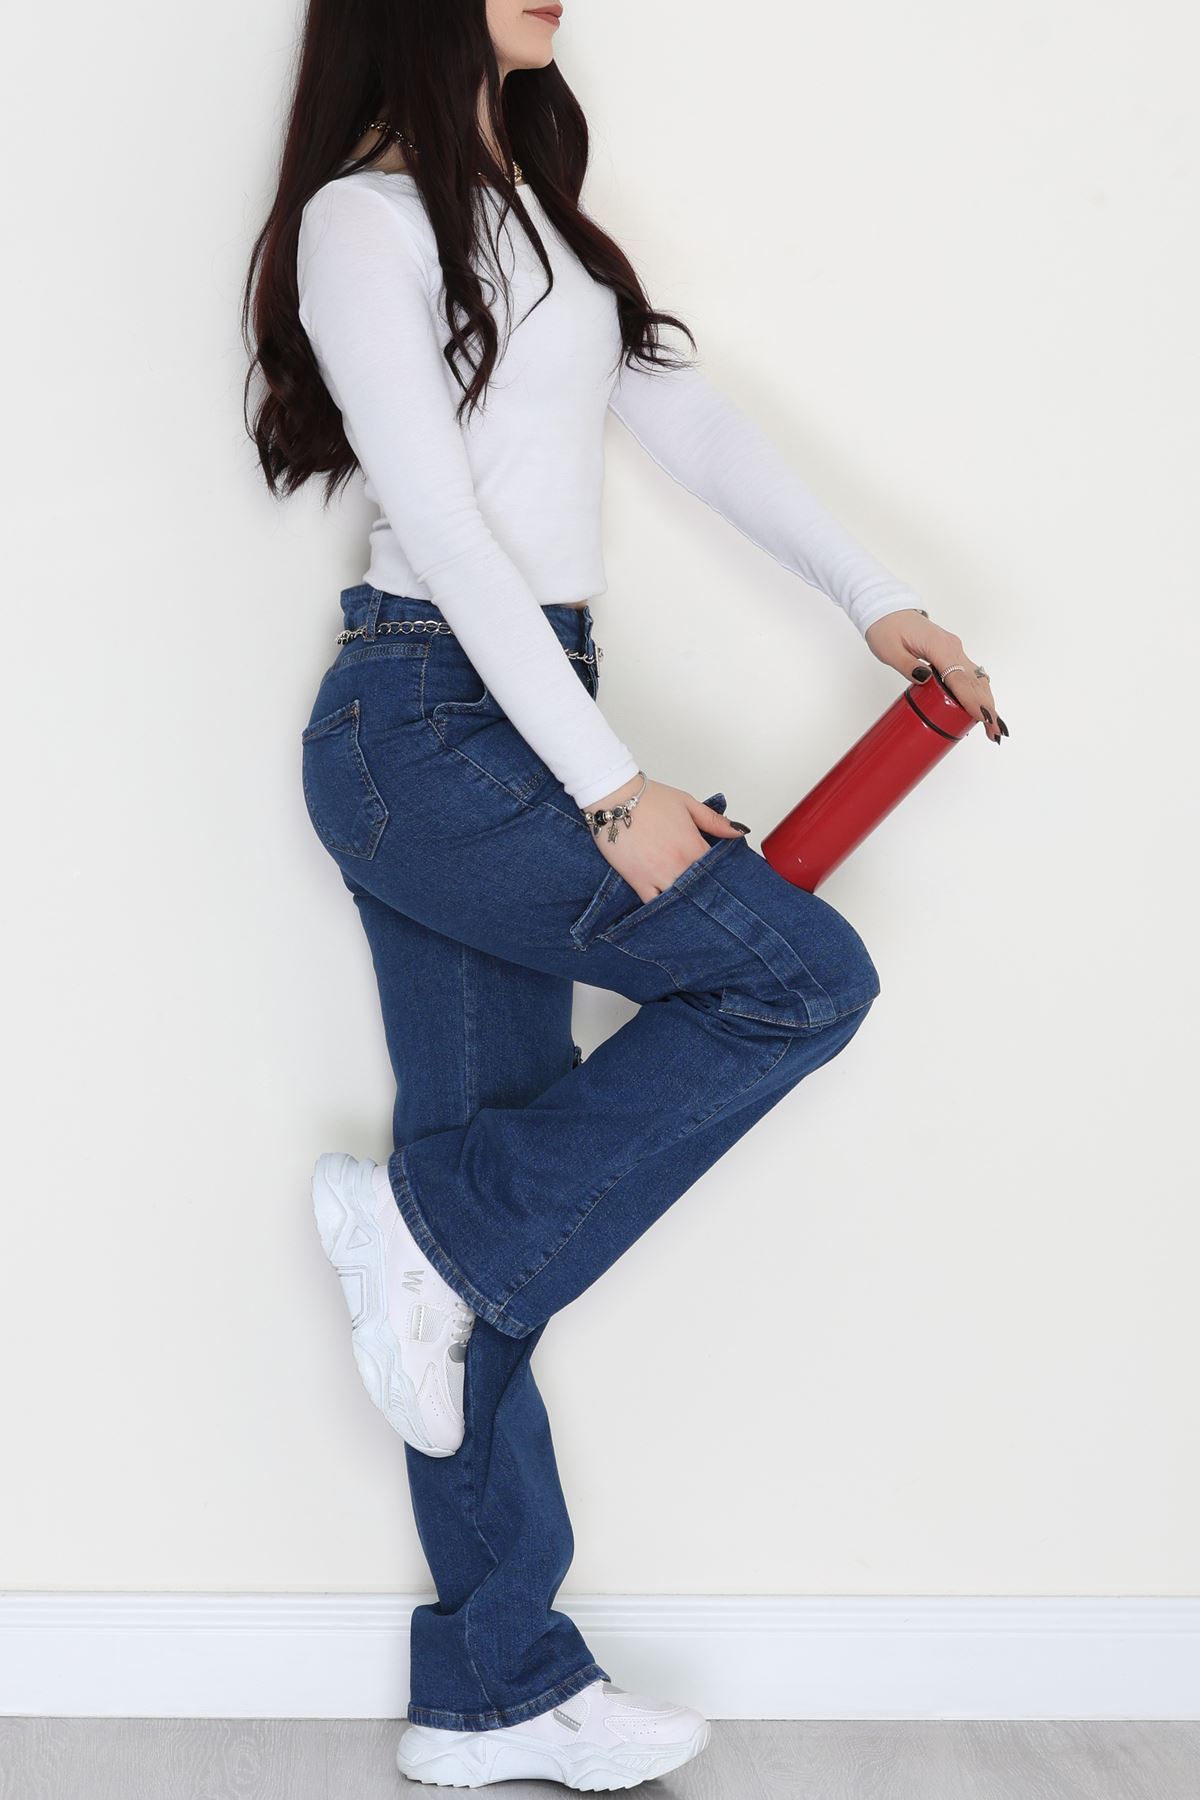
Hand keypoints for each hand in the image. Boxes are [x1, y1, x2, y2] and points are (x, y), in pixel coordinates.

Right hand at [583, 775, 749, 903]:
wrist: (614, 799)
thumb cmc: (648, 799)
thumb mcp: (687, 803)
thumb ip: (714, 821)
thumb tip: (738, 832)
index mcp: (693, 845)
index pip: (716, 870)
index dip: (721, 874)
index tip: (722, 878)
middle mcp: (678, 864)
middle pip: (700, 889)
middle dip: (705, 893)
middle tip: (710, 898)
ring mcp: (658, 876)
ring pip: (679, 900)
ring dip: (685, 901)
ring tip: (689, 904)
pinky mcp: (638, 882)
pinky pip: (653, 903)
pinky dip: (661, 906)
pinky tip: (666, 906)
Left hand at [864, 607, 1008, 743]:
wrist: (887, 610)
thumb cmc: (886, 628)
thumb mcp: (889, 650)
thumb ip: (906, 665)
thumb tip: (925, 678)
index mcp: (940, 647)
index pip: (960, 678)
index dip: (973, 700)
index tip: (983, 718)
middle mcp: (953, 648)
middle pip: (976, 682)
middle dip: (987, 708)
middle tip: (994, 732)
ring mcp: (954, 650)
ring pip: (977, 679)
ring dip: (986, 702)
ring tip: (992, 726)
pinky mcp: (951, 654)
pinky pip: (969, 675)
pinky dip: (978, 693)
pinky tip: (980, 708)